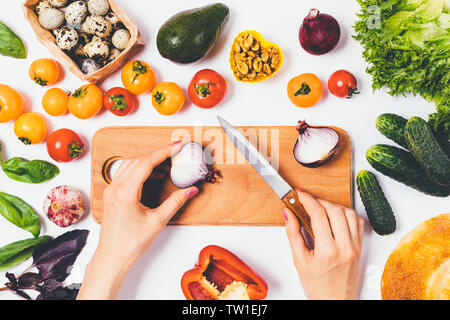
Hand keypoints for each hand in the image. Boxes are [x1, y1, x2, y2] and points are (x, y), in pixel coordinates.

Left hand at [78, 142, 198, 299]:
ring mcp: (111, 191)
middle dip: (157, 154)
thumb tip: (190, 190)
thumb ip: (175, 202)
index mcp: (125, 193)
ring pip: (129, 165)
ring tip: (166, 163)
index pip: (146, 163)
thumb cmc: (129, 244)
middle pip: (137, 160)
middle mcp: (115, 188)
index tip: (176, 146)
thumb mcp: (157, 222)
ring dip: (148, 161)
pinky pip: (125, 174)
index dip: (163, 152)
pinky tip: (152, 175)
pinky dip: (139, 170)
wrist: (111, 258)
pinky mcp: (111, 195)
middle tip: (174, 152)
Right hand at [283, 189, 363, 299]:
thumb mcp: (299, 260)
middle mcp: (345, 247)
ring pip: (349, 214)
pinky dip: (347, 215)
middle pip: (335, 210)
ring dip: (334, 206)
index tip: (299, 194)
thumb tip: (288, 214)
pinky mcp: (360, 247)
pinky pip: (358, 223)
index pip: (318, 214)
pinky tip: (336, 218)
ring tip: (321, 209)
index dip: (307, 200)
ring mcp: (355, 247)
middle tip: (307, 201)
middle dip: (319, 201)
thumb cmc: (317, 286)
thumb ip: (293, 234)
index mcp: (327, 251)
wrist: (334, 302)